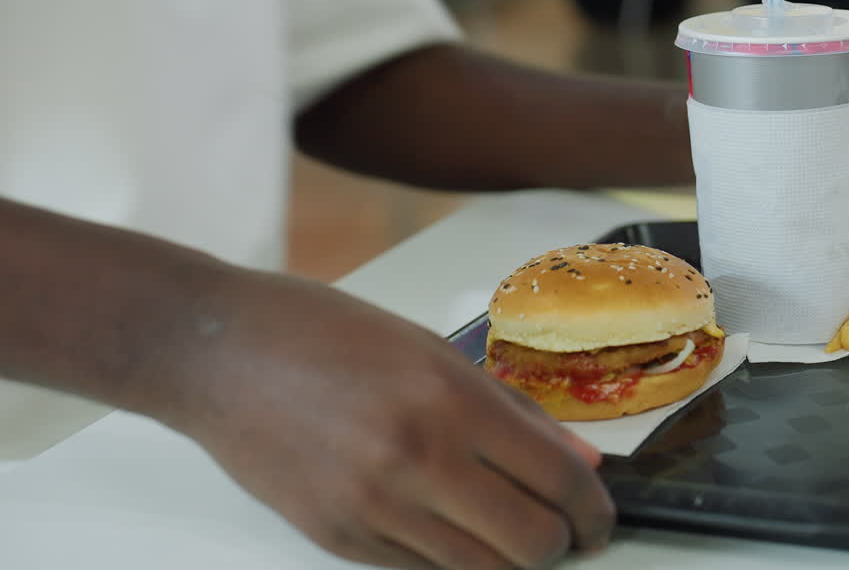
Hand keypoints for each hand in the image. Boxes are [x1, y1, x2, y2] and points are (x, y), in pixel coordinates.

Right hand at [179, 270, 614, 569]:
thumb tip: (580, 460)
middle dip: (564, 543)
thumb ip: (513, 412)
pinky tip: (454, 526)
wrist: (215, 352)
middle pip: (531, 544)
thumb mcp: (432, 351)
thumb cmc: (321, 332)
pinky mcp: (336, 541)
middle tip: (567, 528)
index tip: (601, 516)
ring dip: (512, 559)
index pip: (557, 480)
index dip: (596, 509)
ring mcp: (372, 510)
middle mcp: (415, 461)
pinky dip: (454, 558)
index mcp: (448, 401)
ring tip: (514, 529)